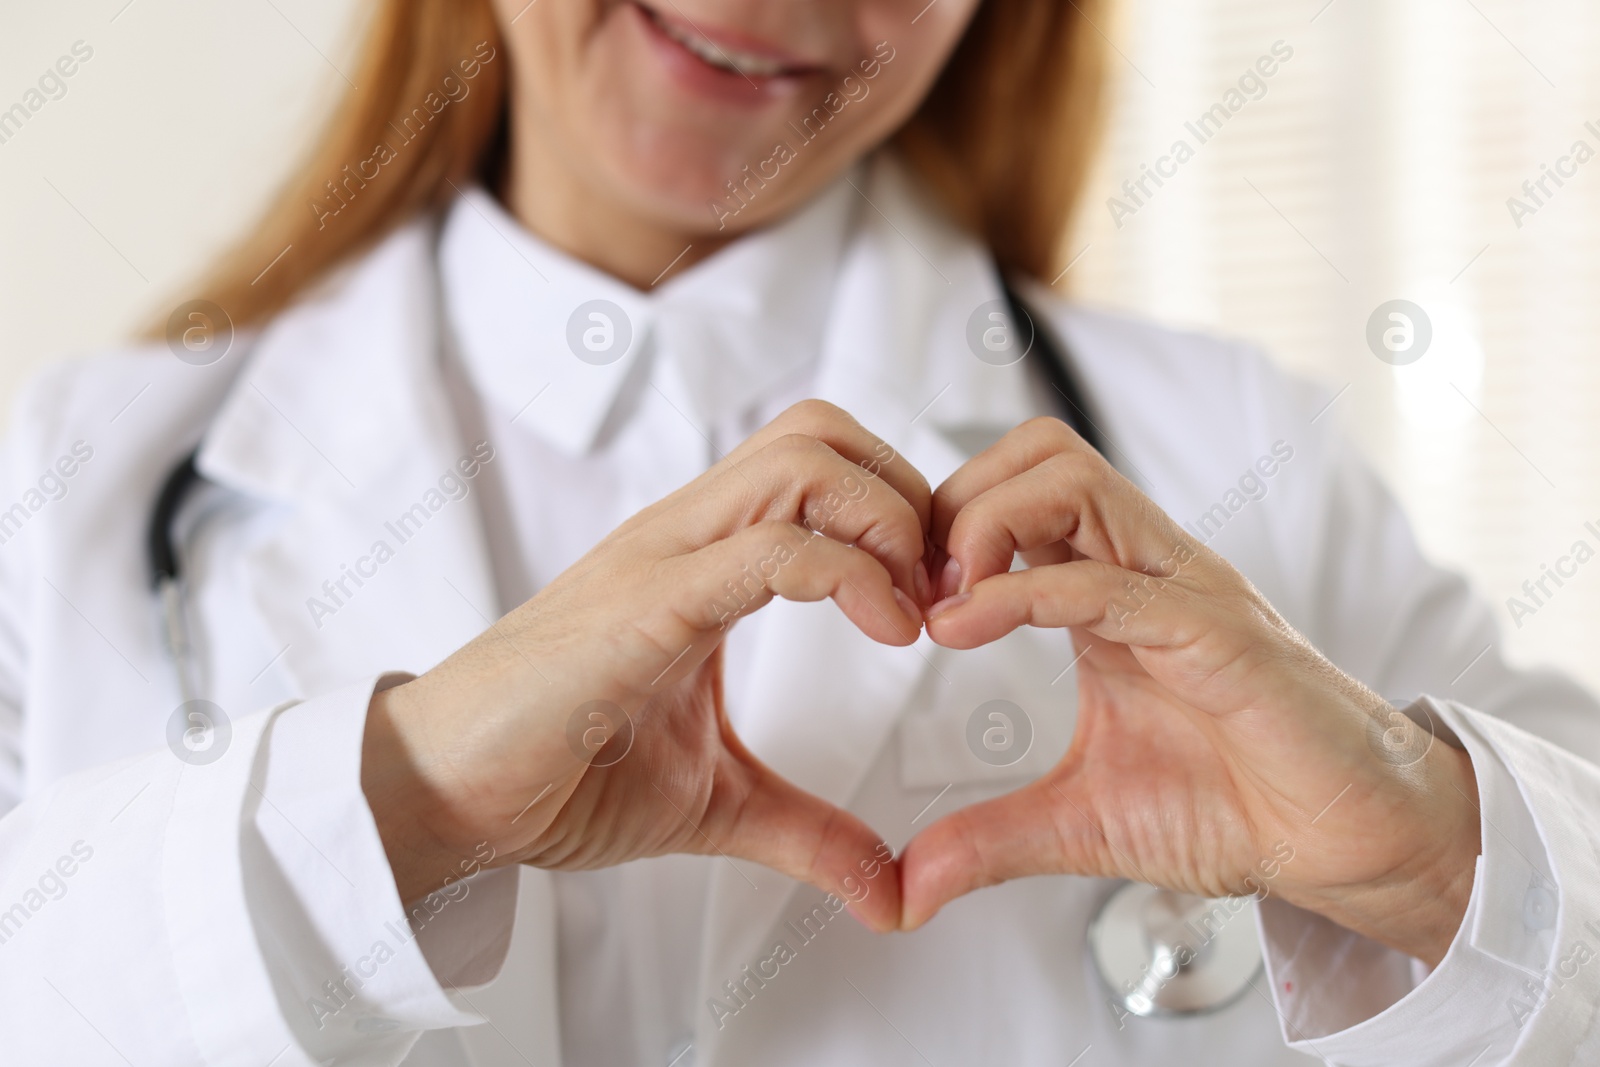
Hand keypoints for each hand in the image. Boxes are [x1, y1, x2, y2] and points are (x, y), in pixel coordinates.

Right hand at [362, 401, 930, 930]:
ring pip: (803, 460)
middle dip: (909, 495)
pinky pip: (768, 549)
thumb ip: (807, 831)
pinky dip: (851, 576)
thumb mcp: (715, 803)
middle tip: (943, 592)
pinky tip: (887, 635)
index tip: (941, 600)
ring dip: (888, 522)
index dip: (901, 511)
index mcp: (701, 557)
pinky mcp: (642, 606)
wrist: (436, 794)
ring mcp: (660, 559)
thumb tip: (890, 896)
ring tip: (915, 612)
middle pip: (822, 430)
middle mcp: (683, 535)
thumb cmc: (554, 774)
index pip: (818, 461)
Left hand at [900, 418, 1480, 964]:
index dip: (942, 528)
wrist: (1348, 843)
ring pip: (1070, 478)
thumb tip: (906, 888)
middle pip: (1038, 452)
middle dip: (954, 502)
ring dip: (984, 525)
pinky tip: (966, 630)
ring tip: (944, 606)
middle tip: (916, 591)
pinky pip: (1108, 580)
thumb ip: (989, 841)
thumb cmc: (1237, 807)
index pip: (1017, 493)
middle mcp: (1145, 570)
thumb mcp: (1080, 822)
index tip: (901, 605)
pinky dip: (1022, 594)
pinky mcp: (1218, 631)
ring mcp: (1183, 590)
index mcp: (1110, 591)